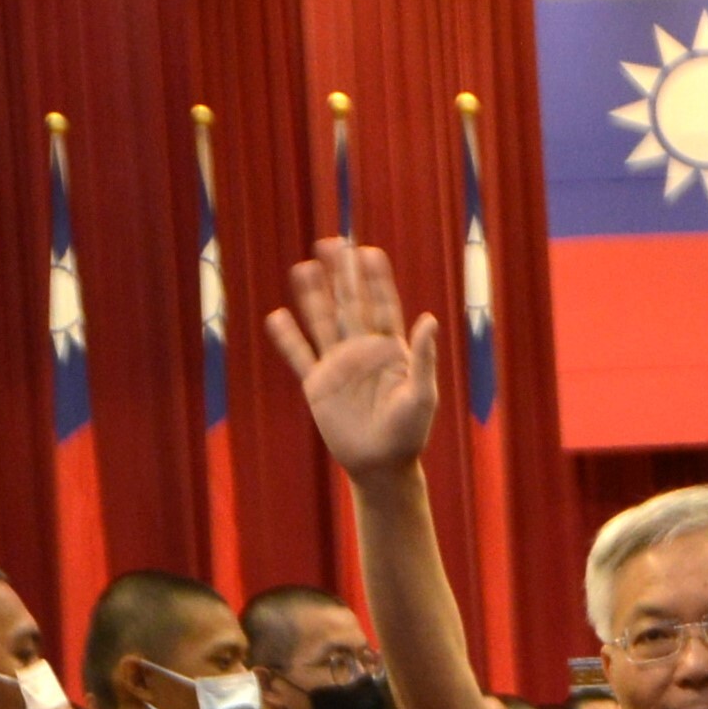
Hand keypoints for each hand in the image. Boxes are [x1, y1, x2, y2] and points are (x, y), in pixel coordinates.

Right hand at [269, 239, 440, 478]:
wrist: (382, 466)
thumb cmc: (410, 433)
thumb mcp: (422, 395)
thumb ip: (425, 357)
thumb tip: (430, 317)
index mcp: (391, 350)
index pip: (383, 306)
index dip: (376, 280)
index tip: (369, 251)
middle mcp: (363, 351)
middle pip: (349, 304)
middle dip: (342, 275)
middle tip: (333, 242)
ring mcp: (338, 366)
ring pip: (323, 322)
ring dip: (314, 296)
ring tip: (304, 267)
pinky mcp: (317, 385)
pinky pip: (299, 356)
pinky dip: (288, 338)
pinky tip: (277, 316)